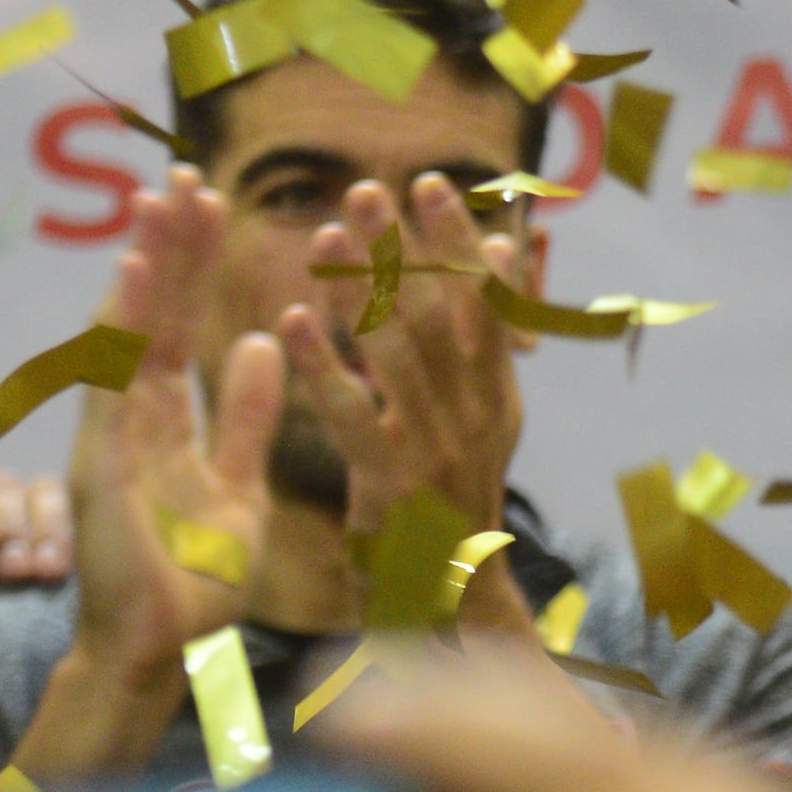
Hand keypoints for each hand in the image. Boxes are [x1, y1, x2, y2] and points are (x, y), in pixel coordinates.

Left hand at [0, 466, 69, 614]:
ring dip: (49, 532)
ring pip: (49, 497)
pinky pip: (77, 529)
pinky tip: (65, 576)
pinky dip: (72, 546)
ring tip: (45, 574)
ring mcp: (29, 528)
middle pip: (6, 489)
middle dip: (12, 527)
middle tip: (13, 571)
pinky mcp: (63, 551)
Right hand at [55, 186, 286, 693]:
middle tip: (185, 177)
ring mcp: (112, 437)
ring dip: (147, 265)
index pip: (181, 329)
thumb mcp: (240, 485)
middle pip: (152, 317)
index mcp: (168, 426)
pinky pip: (111, 377)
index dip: (196, 269)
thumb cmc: (196, 583)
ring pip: (128, 333)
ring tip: (161, 198)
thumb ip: (245, 417)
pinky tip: (136, 270)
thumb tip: (258, 342)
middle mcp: (133, 421)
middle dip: (169, 248)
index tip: (214, 206)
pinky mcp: (99, 460)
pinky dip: (121, 324)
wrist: (159, 655)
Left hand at [284, 175, 533, 548]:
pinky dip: (322, 363)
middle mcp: (477, 415)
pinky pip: (352, 412)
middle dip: (406, 246)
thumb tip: (494, 262)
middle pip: (442, 313)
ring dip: (361, 286)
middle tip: (369, 188)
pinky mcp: (392, 483)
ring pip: (397, 351)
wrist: (454, 605)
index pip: (488, 302)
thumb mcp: (479, 428)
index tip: (434, 186)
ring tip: (327, 233)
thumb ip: (475, 355)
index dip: (461, 243)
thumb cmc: (451, 508)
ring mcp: (437, 449)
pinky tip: (292, 320)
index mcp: (499, 396)